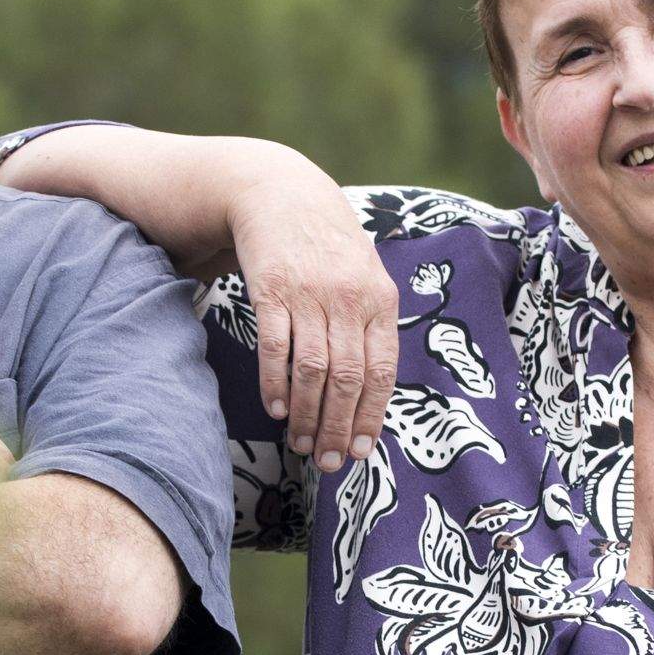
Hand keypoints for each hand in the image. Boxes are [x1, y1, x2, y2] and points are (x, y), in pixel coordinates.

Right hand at [226, 159, 396, 471]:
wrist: (281, 193)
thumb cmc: (326, 245)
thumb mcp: (365, 275)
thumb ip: (371, 324)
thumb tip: (373, 390)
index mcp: (380, 300)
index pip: (382, 370)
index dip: (371, 415)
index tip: (360, 451)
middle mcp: (349, 298)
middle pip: (348, 378)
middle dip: (338, 427)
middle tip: (328, 461)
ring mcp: (310, 294)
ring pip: (313, 370)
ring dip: (307, 414)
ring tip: (301, 444)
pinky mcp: (272, 289)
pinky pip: (276, 347)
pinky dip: (276, 383)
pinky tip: (276, 408)